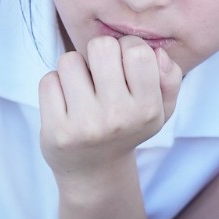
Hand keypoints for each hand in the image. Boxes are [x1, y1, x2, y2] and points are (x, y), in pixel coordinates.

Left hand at [40, 36, 181, 194]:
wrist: (95, 171)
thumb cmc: (128, 128)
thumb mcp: (161, 109)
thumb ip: (169, 78)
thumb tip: (157, 52)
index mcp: (147, 109)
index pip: (137, 51)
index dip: (127, 47)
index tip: (123, 62)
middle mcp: (117, 117)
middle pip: (101, 47)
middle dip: (99, 52)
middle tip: (100, 72)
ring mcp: (85, 125)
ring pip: (70, 60)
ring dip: (75, 68)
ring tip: (83, 88)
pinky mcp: (56, 130)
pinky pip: (48, 80)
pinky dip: (55, 86)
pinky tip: (66, 103)